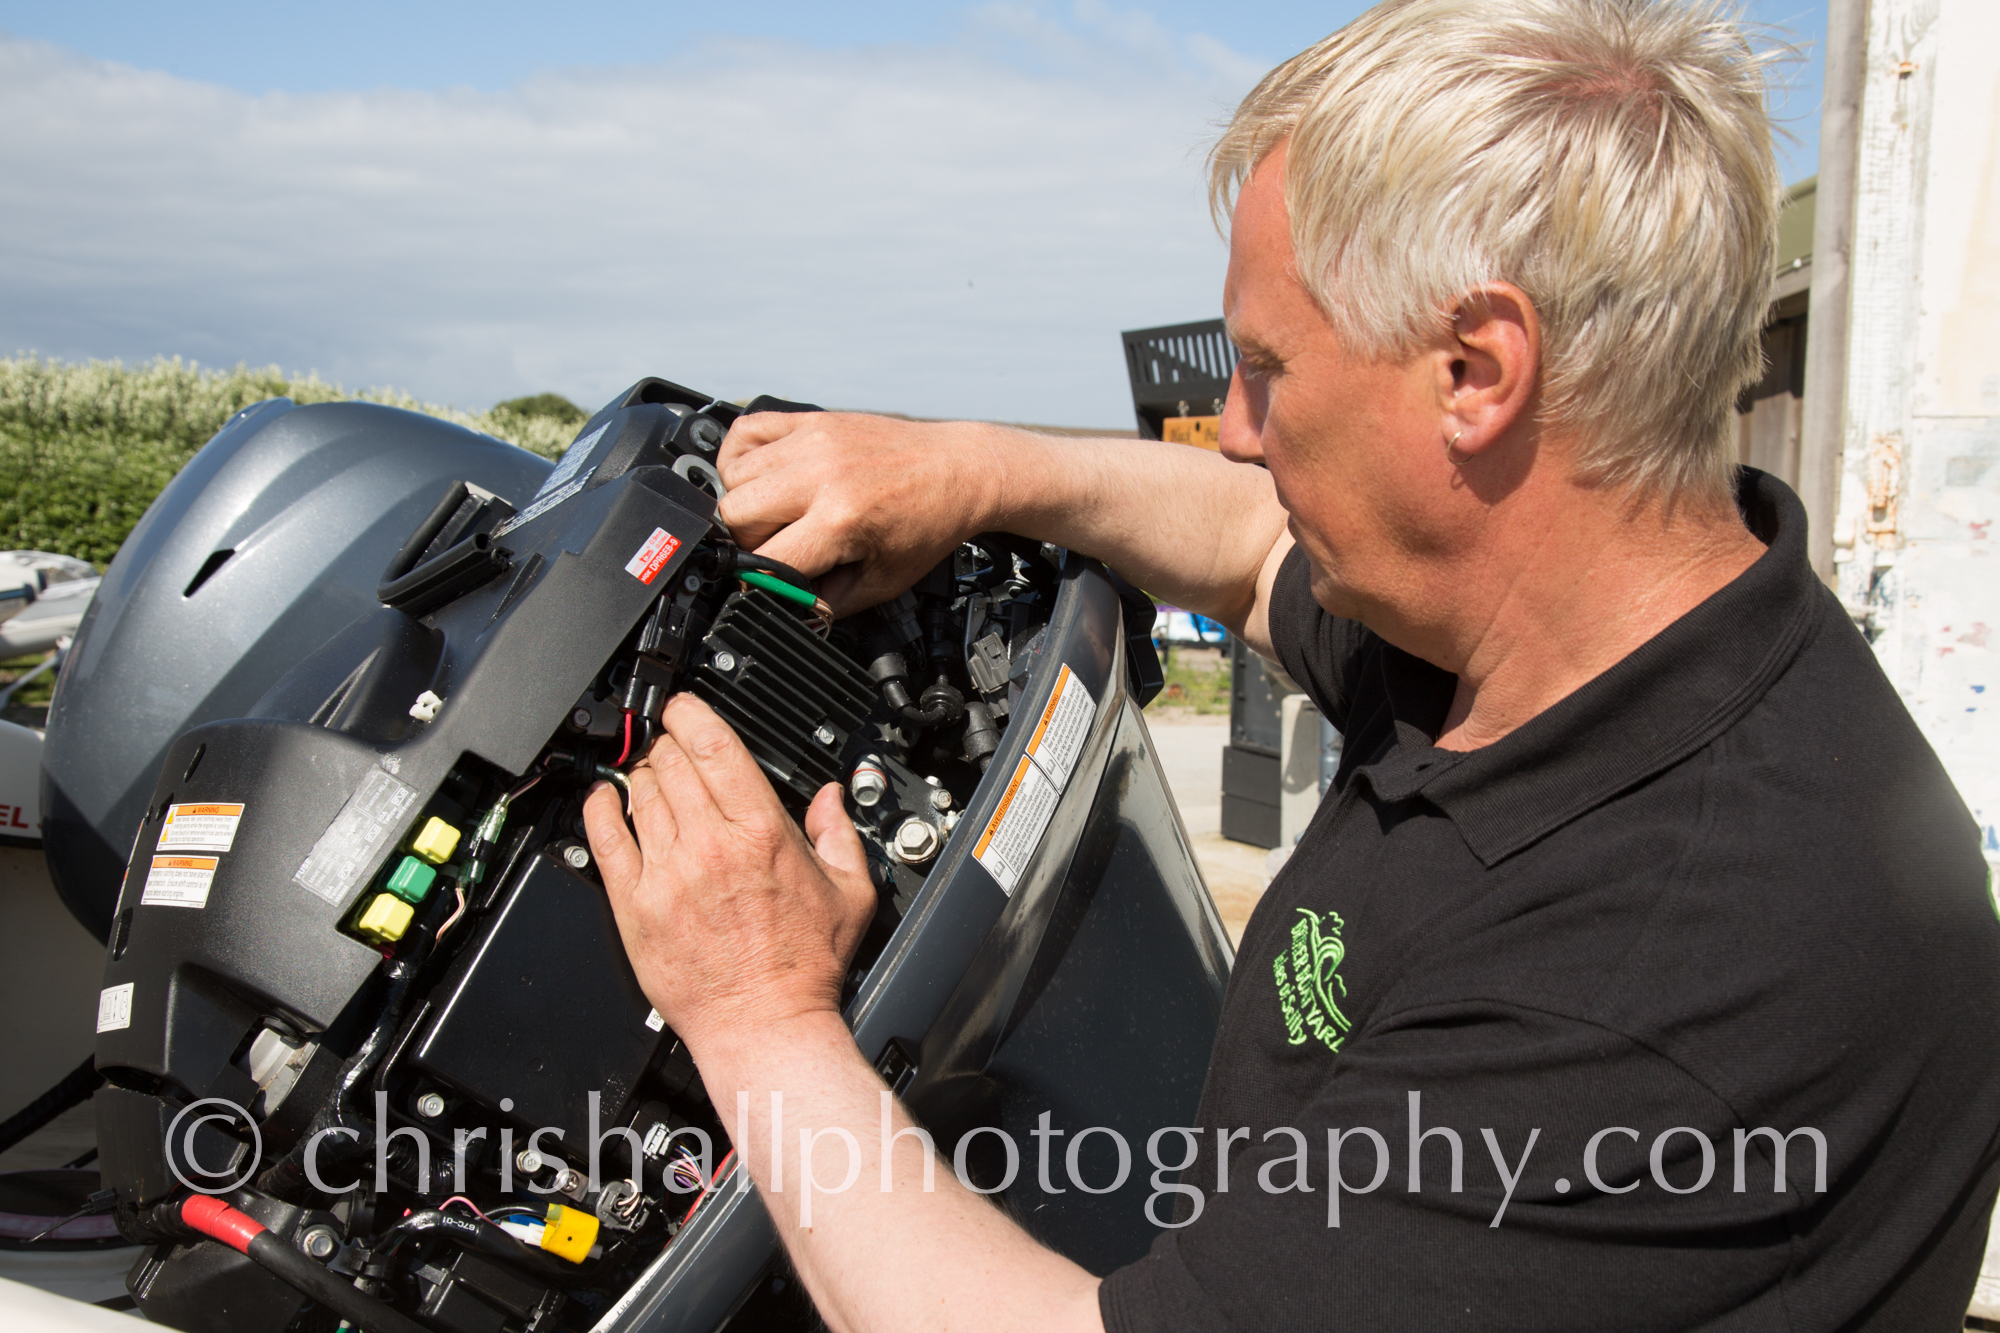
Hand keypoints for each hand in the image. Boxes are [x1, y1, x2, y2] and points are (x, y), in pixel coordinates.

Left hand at [581, 693, 877, 1059]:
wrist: (762, 1025)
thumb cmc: (803, 968)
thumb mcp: (849, 892)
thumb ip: (840, 833)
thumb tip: (830, 796)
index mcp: (761, 833)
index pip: (714, 747)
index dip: (692, 714)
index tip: (685, 708)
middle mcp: (710, 846)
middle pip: (671, 763)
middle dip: (669, 744)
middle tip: (671, 746)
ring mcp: (667, 874)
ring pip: (640, 793)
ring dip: (642, 774)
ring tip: (649, 776)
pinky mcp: (635, 905)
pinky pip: (606, 839)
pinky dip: (600, 809)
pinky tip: (603, 799)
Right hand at [716, 411, 1012, 616]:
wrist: (959, 469)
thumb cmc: (929, 522)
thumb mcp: (884, 582)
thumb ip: (829, 603)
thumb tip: (785, 608)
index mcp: (840, 519)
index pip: (763, 560)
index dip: (759, 582)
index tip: (769, 584)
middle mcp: (820, 475)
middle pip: (734, 515)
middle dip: (748, 541)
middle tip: (779, 547)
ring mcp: (812, 442)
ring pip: (733, 476)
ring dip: (744, 501)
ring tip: (777, 514)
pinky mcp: (811, 420)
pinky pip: (744, 433)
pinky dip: (740, 458)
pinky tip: (763, 476)